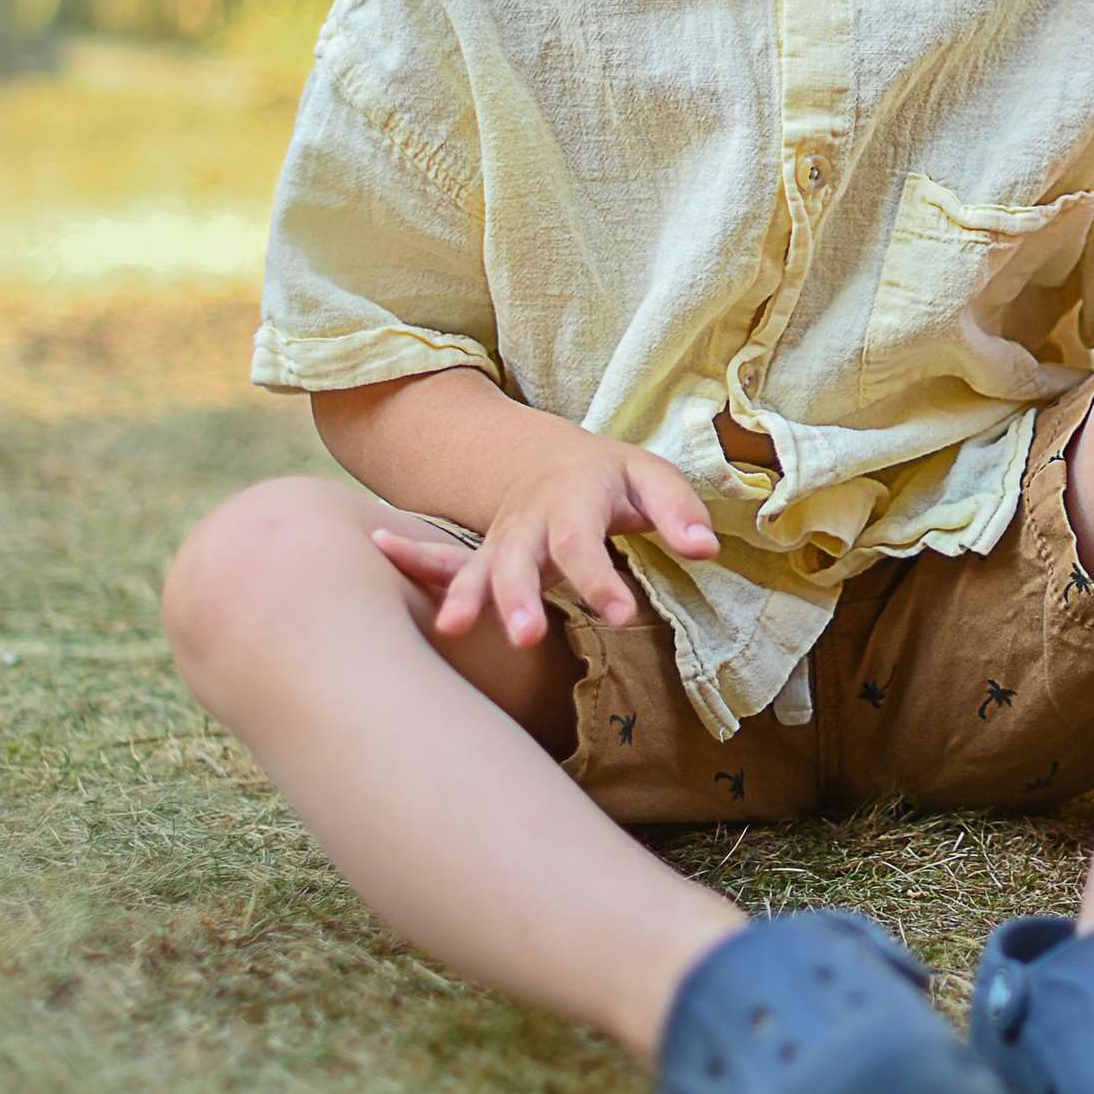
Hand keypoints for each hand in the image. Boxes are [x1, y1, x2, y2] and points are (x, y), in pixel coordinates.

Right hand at [369, 418, 716, 647]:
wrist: (547, 457)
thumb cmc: (611, 478)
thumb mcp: (652, 478)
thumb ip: (679, 511)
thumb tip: (707, 548)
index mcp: (576, 500)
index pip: (587, 543)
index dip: (602, 580)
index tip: (621, 614)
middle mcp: (530, 521)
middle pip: (520, 558)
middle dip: (521, 597)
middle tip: (527, 637)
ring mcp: (499, 540)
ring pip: (477, 568)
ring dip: (466, 598)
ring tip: (454, 630)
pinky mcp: (481, 559)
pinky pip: (442, 567)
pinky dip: (413, 565)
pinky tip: (386, 567)